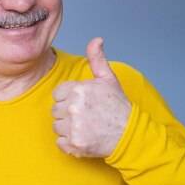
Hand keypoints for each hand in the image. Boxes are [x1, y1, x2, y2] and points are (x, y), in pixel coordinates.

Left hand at [51, 37, 131, 157]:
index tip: (83, 103)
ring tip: (86, 126)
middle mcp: (73, 107)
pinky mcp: (74, 144)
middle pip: (55, 110)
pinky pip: (60, 143)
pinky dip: (69, 143)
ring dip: (68, 128)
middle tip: (86, 116)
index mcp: (78, 89)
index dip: (69, 98)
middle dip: (67, 113)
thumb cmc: (117, 105)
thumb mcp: (108, 79)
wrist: (129, 133)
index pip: (57, 94)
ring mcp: (73, 127)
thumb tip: (96, 40)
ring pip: (56, 126)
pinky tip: (83, 137)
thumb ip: (97, 59)